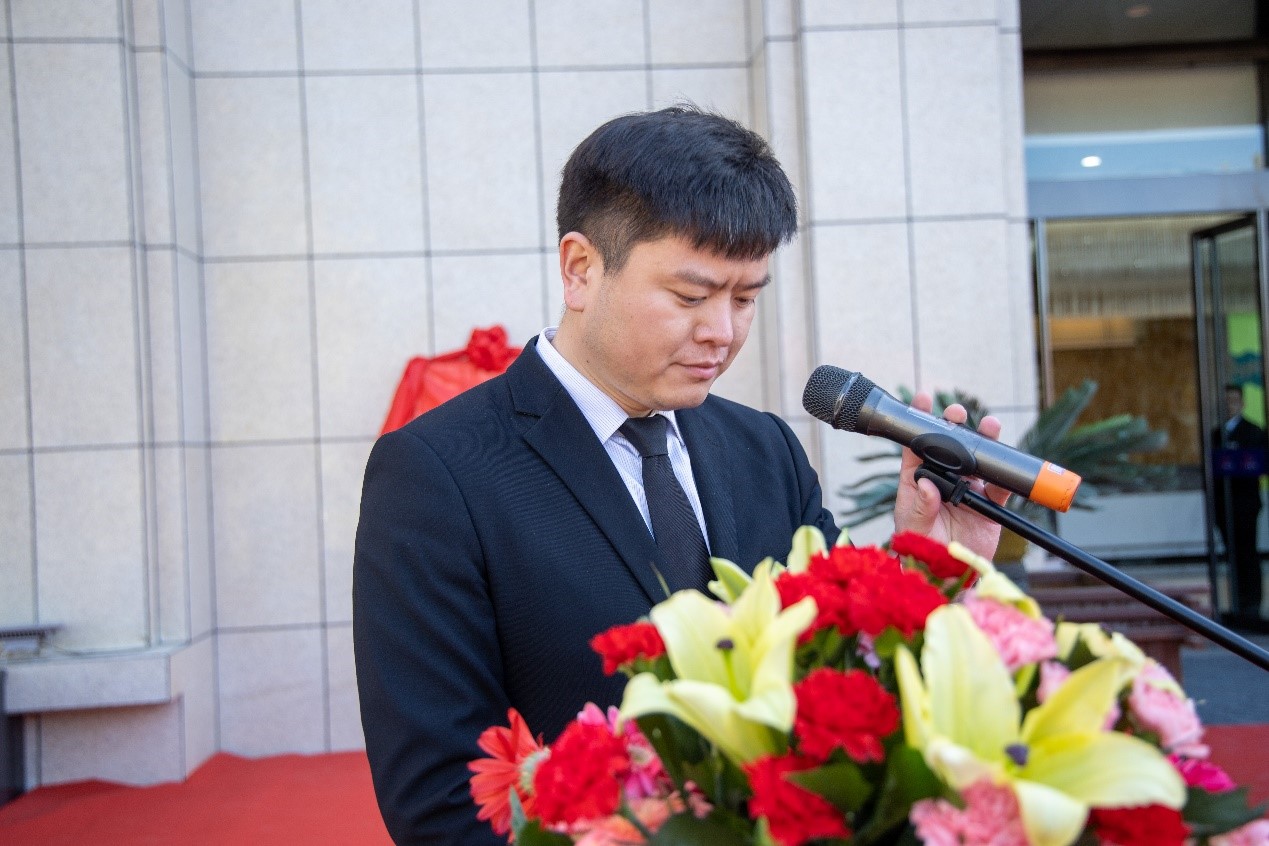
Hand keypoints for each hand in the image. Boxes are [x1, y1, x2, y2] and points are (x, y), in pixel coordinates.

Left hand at [892, 392, 1009, 559]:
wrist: (946, 579)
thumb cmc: (920, 553)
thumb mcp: (914, 530)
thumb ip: (920, 507)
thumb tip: (926, 485)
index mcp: (917, 482)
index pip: (916, 447)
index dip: (919, 423)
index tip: (922, 400)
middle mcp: (942, 482)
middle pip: (948, 447)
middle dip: (953, 426)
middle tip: (957, 413)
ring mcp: (967, 491)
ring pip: (977, 460)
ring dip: (983, 442)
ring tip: (990, 425)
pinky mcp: (988, 506)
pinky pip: (1000, 487)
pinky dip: (1005, 475)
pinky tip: (1007, 461)